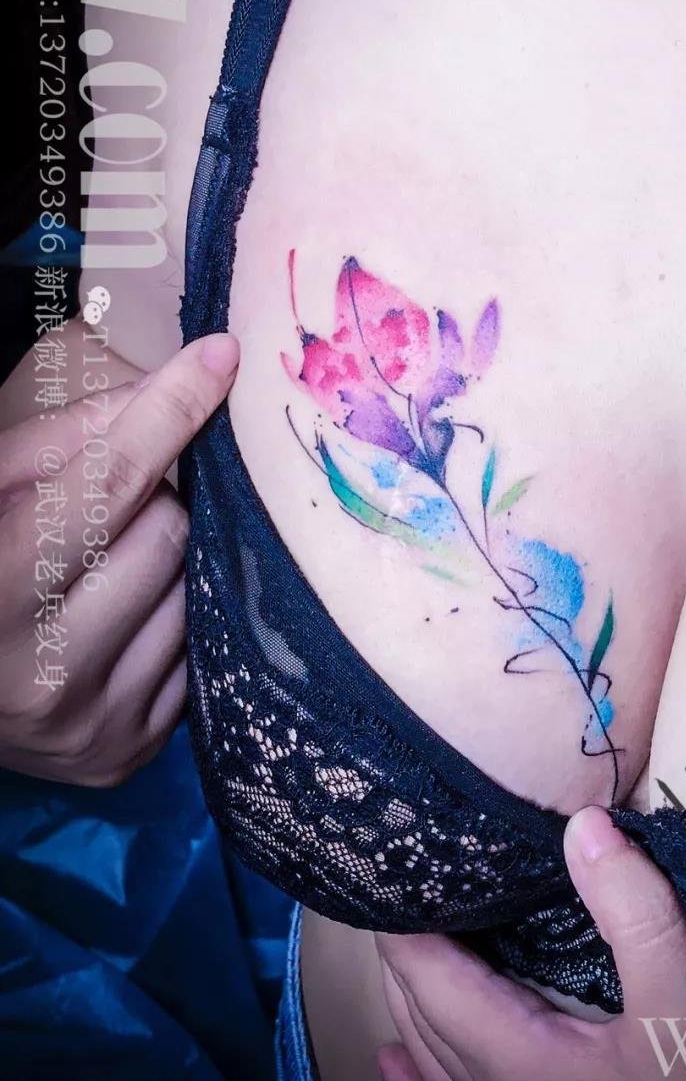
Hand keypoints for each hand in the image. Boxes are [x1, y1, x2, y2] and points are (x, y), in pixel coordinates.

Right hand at [0, 332, 238, 786]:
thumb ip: (70, 436)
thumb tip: (181, 385)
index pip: (110, 482)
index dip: (170, 410)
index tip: (222, 357)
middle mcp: (41, 673)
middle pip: (167, 531)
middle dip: (154, 499)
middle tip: (119, 503)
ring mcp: (95, 723)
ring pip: (196, 588)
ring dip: (172, 558)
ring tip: (112, 563)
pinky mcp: (134, 751)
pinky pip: (202, 646)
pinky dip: (178, 615)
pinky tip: (126, 615)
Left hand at [374, 805, 685, 1080]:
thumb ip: (639, 917)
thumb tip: (584, 825)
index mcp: (514, 1054)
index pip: (426, 975)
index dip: (398, 920)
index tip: (385, 857)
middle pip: (420, 1010)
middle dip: (404, 946)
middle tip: (403, 875)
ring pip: (432, 1052)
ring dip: (412, 995)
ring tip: (403, 940)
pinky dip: (415, 1068)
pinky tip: (394, 1058)